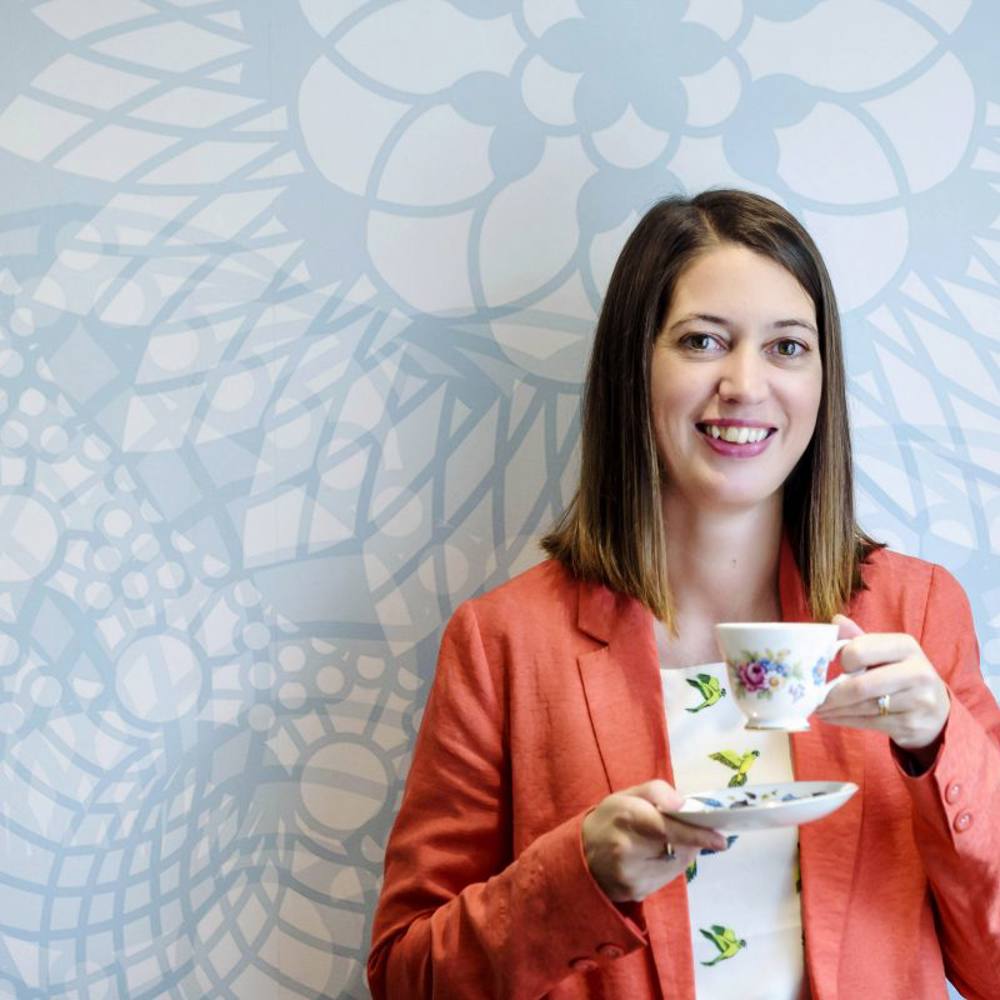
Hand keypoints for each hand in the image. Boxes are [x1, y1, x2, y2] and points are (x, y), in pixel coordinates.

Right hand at [581, 779, 727, 902]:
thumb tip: (682, 805)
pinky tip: (658, 858)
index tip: (721, 839)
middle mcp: (627, 848)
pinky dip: (670, 867)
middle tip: (697, 832)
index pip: (667, 827)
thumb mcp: (625, 795)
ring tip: (668, 843)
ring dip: (682, 853)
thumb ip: (656, 792)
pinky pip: (666, 879)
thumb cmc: (608, 819)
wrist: (580, 855)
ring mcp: (631, 875)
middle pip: (677, 847)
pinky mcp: (635, 893)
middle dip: (691, 840)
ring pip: (675, 865)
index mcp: (625, 816)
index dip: (697, 834)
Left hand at [814, 615, 950, 752]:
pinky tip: (831, 717)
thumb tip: (835, 620)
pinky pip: (869, 723)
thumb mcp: (887, 652)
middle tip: (814, 696)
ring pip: (862, 707)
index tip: (836, 666)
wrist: (937, 711)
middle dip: (831, 693)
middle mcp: (917, 672)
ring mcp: (917, 701)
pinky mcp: (912, 724)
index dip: (843, 659)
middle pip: (861, 686)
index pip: (861, 650)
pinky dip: (844, 720)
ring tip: (818, 707)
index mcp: (906, 646)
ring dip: (834, 708)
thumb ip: (860, 638)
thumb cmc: (901, 674)